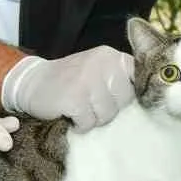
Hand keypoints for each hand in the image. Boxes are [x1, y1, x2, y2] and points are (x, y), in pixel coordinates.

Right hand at [0, 46, 135, 131]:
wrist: (32, 82)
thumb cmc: (70, 80)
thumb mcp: (97, 69)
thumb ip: (119, 78)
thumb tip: (147, 102)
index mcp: (110, 56)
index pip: (138, 77)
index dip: (133, 93)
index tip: (120, 100)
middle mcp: (102, 64)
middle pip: (124, 101)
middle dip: (110, 109)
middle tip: (91, 104)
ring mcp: (87, 81)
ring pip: (107, 114)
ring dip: (94, 118)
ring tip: (80, 108)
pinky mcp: (74, 99)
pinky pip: (88, 123)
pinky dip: (80, 125)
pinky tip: (71, 115)